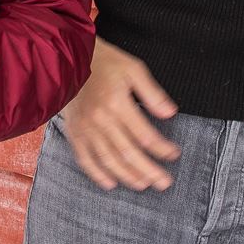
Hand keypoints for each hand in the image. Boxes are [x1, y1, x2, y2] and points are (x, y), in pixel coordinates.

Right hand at [60, 39, 179, 190]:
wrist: (69, 58)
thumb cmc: (105, 62)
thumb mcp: (133, 69)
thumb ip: (152, 93)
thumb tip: (171, 113)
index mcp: (117, 104)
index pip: (145, 135)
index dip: (162, 148)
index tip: (174, 153)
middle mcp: (101, 121)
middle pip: (129, 153)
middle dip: (149, 170)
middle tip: (165, 182)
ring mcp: (86, 129)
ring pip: (109, 160)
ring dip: (128, 176)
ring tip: (143, 185)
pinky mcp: (75, 133)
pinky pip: (85, 159)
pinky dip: (97, 174)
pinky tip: (110, 183)